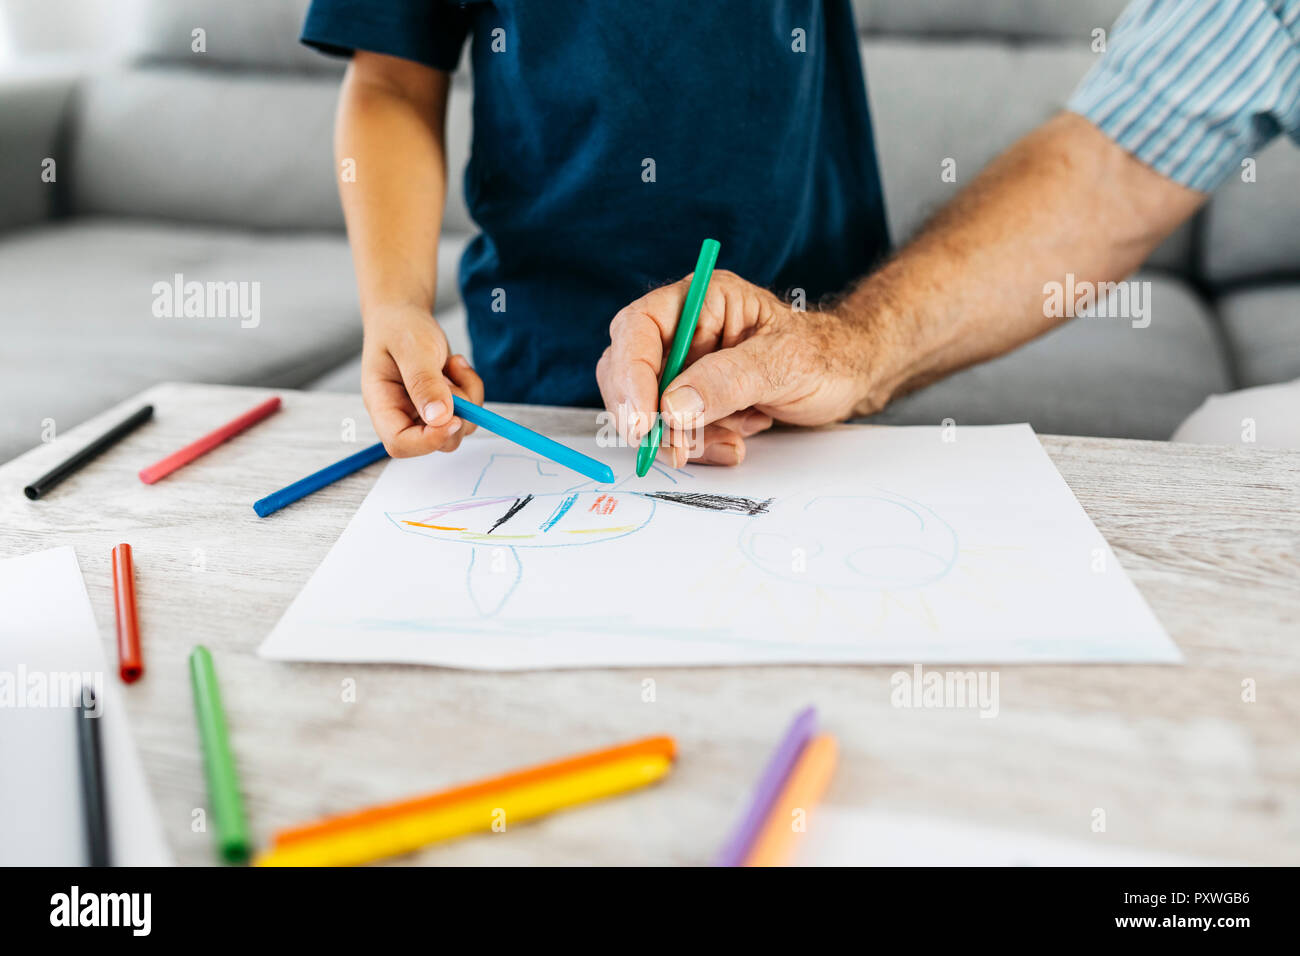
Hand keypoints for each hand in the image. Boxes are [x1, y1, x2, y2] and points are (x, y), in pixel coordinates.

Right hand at [361, 304, 483, 456]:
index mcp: (382, 405)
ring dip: (468, 398)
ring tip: (452, 364)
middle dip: (456, 415)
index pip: (400, 443)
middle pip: (436, 442)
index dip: (428, 441)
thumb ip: (424, 382)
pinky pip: (470, 411)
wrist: (405, 315)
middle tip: (451, 378)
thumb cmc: (399, 328)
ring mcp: (425, 413)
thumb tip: (440, 417)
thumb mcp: (411, 348)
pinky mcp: (444, 406)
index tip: (453, 419)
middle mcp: (403, 415)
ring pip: (459, 428)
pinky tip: (456, 366)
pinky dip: (472, 389)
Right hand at [596, 270, 875, 466]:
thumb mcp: (784, 363)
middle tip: (674, 450)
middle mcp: (684, 330)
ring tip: (733, 441)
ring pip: (647, 409)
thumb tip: (672, 408)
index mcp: (701, 301)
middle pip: (628, 371)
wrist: (848, 378)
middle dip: (647, 417)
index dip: (630, 376)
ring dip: (680, 438)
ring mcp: (685, 367)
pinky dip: (697, 446)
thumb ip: (728, 381)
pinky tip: (735, 441)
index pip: (639, 329)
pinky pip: (672, 430)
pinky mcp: (692, 400)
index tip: (641, 422)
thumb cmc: (824, 355)